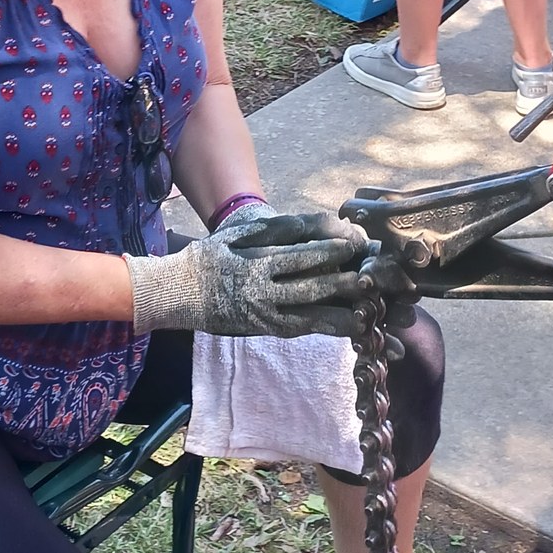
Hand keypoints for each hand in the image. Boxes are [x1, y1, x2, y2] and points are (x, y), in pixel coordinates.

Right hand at [126, 212, 373, 337]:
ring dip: (343, 311)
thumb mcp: (237, 234)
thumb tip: (310, 223)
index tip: (354, 244)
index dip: (329, 251)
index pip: (299, 255)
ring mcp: (265, 313)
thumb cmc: (212, 256)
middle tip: (372, 275)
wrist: (180, 292)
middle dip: (344, 281)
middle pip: (310, 286)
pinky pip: (303, 329)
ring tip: (372, 307)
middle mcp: (262, 290)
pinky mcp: (267, 328)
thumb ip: (273, 230)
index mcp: (256, 263)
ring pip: (310, 313)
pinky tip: (352, 326)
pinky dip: (328, 327)